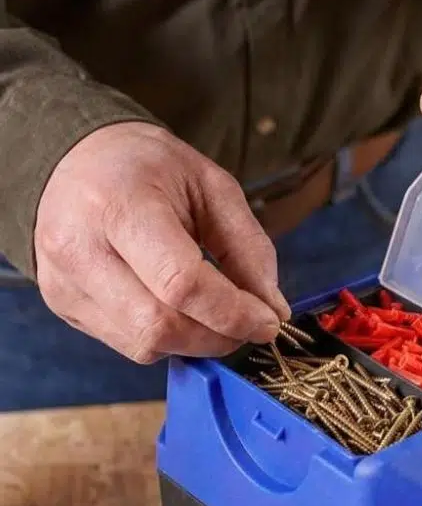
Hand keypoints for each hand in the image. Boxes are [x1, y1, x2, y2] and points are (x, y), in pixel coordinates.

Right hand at [35, 122, 290, 363]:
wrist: (73, 160)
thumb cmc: (148, 168)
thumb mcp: (212, 187)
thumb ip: (248, 248)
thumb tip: (273, 311)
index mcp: (118, 205)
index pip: (180, 284)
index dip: (233, 314)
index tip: (268, 321)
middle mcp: (79, 248)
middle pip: (160, 326)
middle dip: (218, 337)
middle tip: (249, 325)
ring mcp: (64, 283)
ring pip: (145, 345)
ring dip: (196, 343)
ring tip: (216, 315)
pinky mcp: (64, 305)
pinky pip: (128, 344)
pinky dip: (168, 339)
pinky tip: (179, 310)